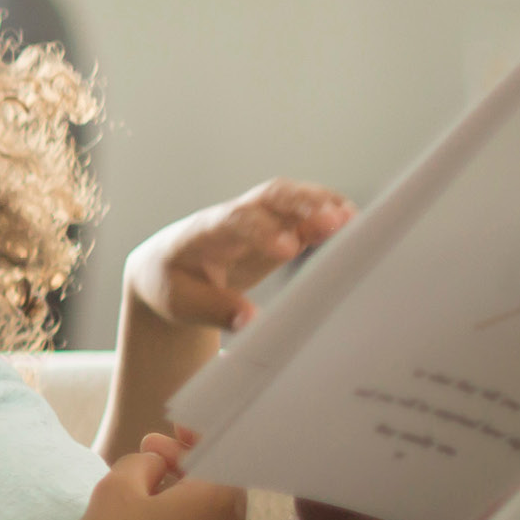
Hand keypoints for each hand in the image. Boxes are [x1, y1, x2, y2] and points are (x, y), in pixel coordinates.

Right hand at [49, 432, 248, 519]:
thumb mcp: (117, 485)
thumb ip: (146, 462)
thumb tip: (161, 467)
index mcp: (217, 501)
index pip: (220, 454)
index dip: (195, 436)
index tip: (170, 431)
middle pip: (222, 488)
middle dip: (192, 469)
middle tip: (153, 460)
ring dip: (190, 506)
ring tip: (151, 501)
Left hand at [125, 179, 354, 332]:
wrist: (167, 266)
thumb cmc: (173, 284)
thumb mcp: (182, 302)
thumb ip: (215, 309)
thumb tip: (249, 321)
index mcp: (206, 233)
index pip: (236, 222)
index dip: (263, 231)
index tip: (288, 250)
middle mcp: (235, 216)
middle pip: (270, 198)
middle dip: (302, 205)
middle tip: (333, 222)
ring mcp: (257, 217)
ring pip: (290, 198)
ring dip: (320, 204)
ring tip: (352, 220)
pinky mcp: (276, 226)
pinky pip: (302, 212)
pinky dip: (326, 212)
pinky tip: (352, 221)